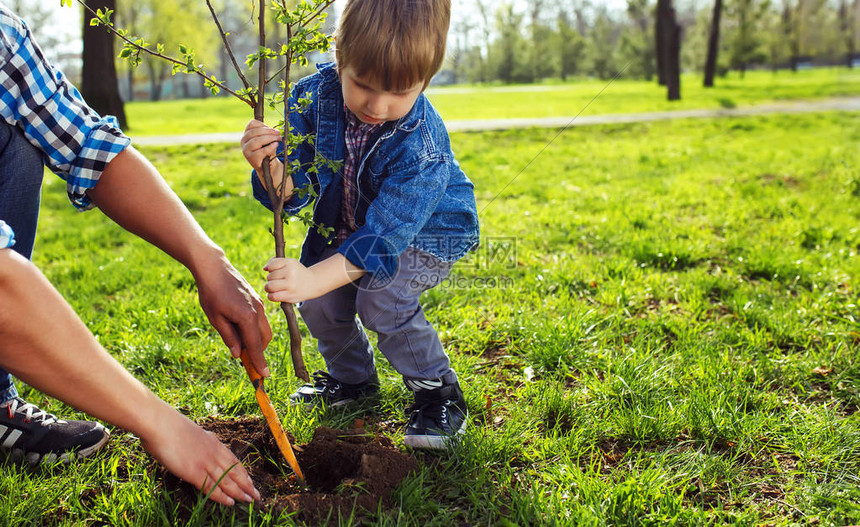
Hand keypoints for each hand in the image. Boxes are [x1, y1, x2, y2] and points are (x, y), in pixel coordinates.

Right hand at [141, 408, 260, 506]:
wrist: (161, 423)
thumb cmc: (170, 427)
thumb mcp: (192, 433)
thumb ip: (199, 442)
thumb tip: (198, 446)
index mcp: (213, 442)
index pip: (233, 461)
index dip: (243, 473)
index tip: (250, 481)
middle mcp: (214, 453)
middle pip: (235, 472)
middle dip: (247, 485)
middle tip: (257, 495)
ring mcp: (205, 463)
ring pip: (227, 481)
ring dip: (240, 492)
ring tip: (250, 501)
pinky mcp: (194, 472)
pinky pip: (211, 487)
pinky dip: (222, 497)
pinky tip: (230, 503)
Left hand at [195, 252, 272, 376]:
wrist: (214, 267)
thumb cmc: (211, 293)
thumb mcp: (215, 319)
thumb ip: (229, 337)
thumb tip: (238, 354)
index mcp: (247, 318)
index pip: (255, 346)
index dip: (259, 362)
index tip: (264, 376)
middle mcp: (258, 311)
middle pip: (265, 338)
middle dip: (258, 351)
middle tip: (245, 360)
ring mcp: (259, 304)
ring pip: (264, 329)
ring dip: (257, 340)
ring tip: (240, 344)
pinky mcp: (257, 299)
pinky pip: (261, 319)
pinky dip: (255, 329)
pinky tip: (240, 329)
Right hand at [240, 120, 282, 179]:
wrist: (268, 166)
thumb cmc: (268, 151)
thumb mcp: (267, 140)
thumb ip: (268, 134)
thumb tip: (275, 131)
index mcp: (247, 134)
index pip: (252, 124)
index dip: (263, 125)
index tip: (273, 129)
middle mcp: (244, 141)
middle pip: (255, 131)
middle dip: (269, 131)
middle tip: (278, 133)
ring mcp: (246, 150)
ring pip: (256, 140)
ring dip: (270, 138)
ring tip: (278, 138)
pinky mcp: (251, 158)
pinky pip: (261, 150)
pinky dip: (270, 147)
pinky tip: (276, 145)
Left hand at [264, 257, 321, 303]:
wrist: (313, 283)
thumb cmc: (297, 272)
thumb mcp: (290, 263)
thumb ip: (276, 262)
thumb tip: (265, 268)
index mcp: (290, 263)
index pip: (271, 265)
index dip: (270, 269)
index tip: (276, 271)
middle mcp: (290, 273)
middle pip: (269, 277)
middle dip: (271, 279)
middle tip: (278, 281)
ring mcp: (290, 285)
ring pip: (269, 286)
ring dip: (269, 288)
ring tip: (275, 288)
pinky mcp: (290, 295)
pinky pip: (272, 296)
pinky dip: (271, 296)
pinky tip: (275, 294)